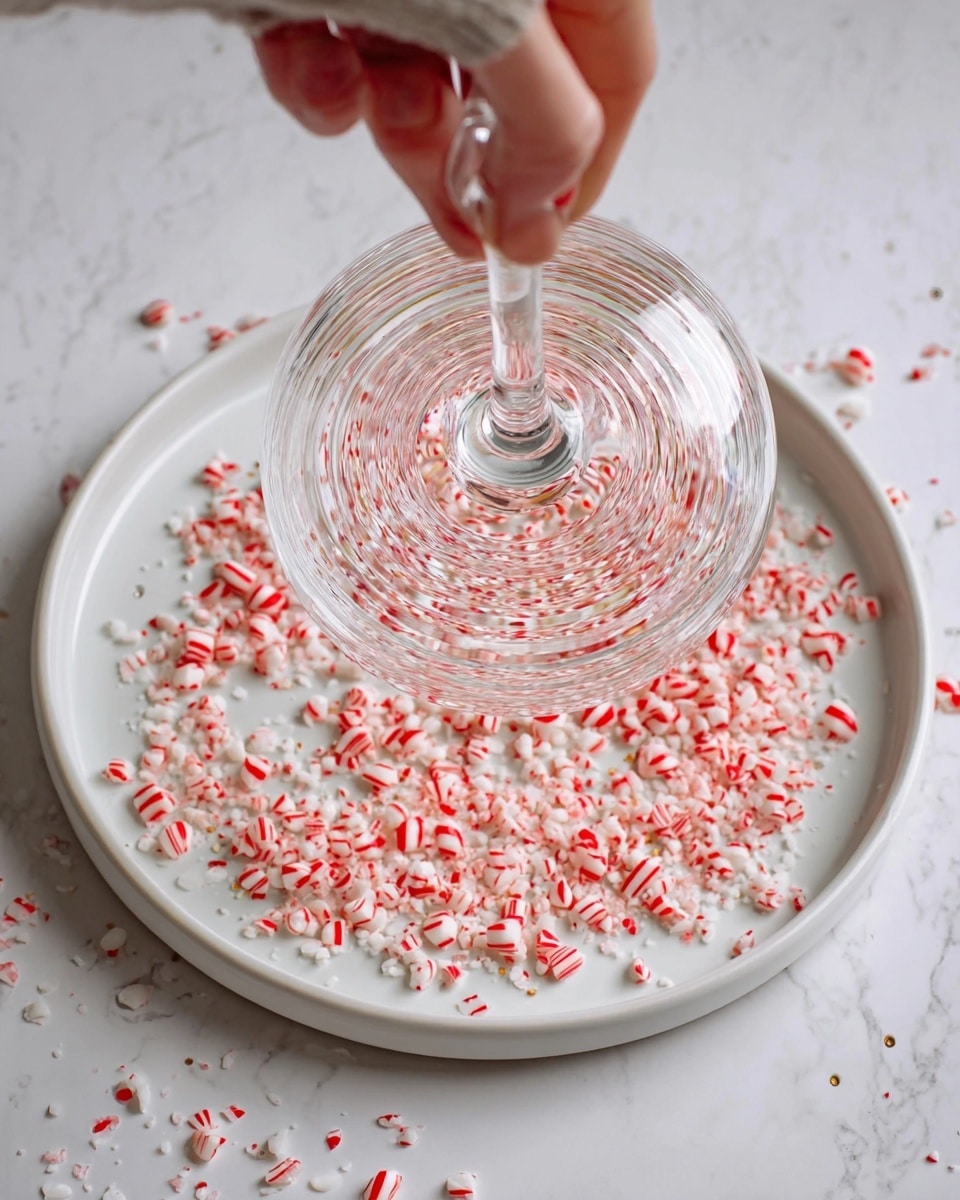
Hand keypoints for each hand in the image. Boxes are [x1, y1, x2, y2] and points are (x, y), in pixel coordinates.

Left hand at [253, 0, 655, 263]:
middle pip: (509, 75)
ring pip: (417, 66)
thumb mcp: (490, 11)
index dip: (583, 160)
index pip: (612, 63)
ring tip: (381, 124)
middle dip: (474, 157)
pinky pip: (335, 40)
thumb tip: (544, 214)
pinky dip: (320, 78)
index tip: (544, 232)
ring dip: (395, 118)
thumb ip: (542, 119)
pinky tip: (316, 76)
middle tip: (463, 226)